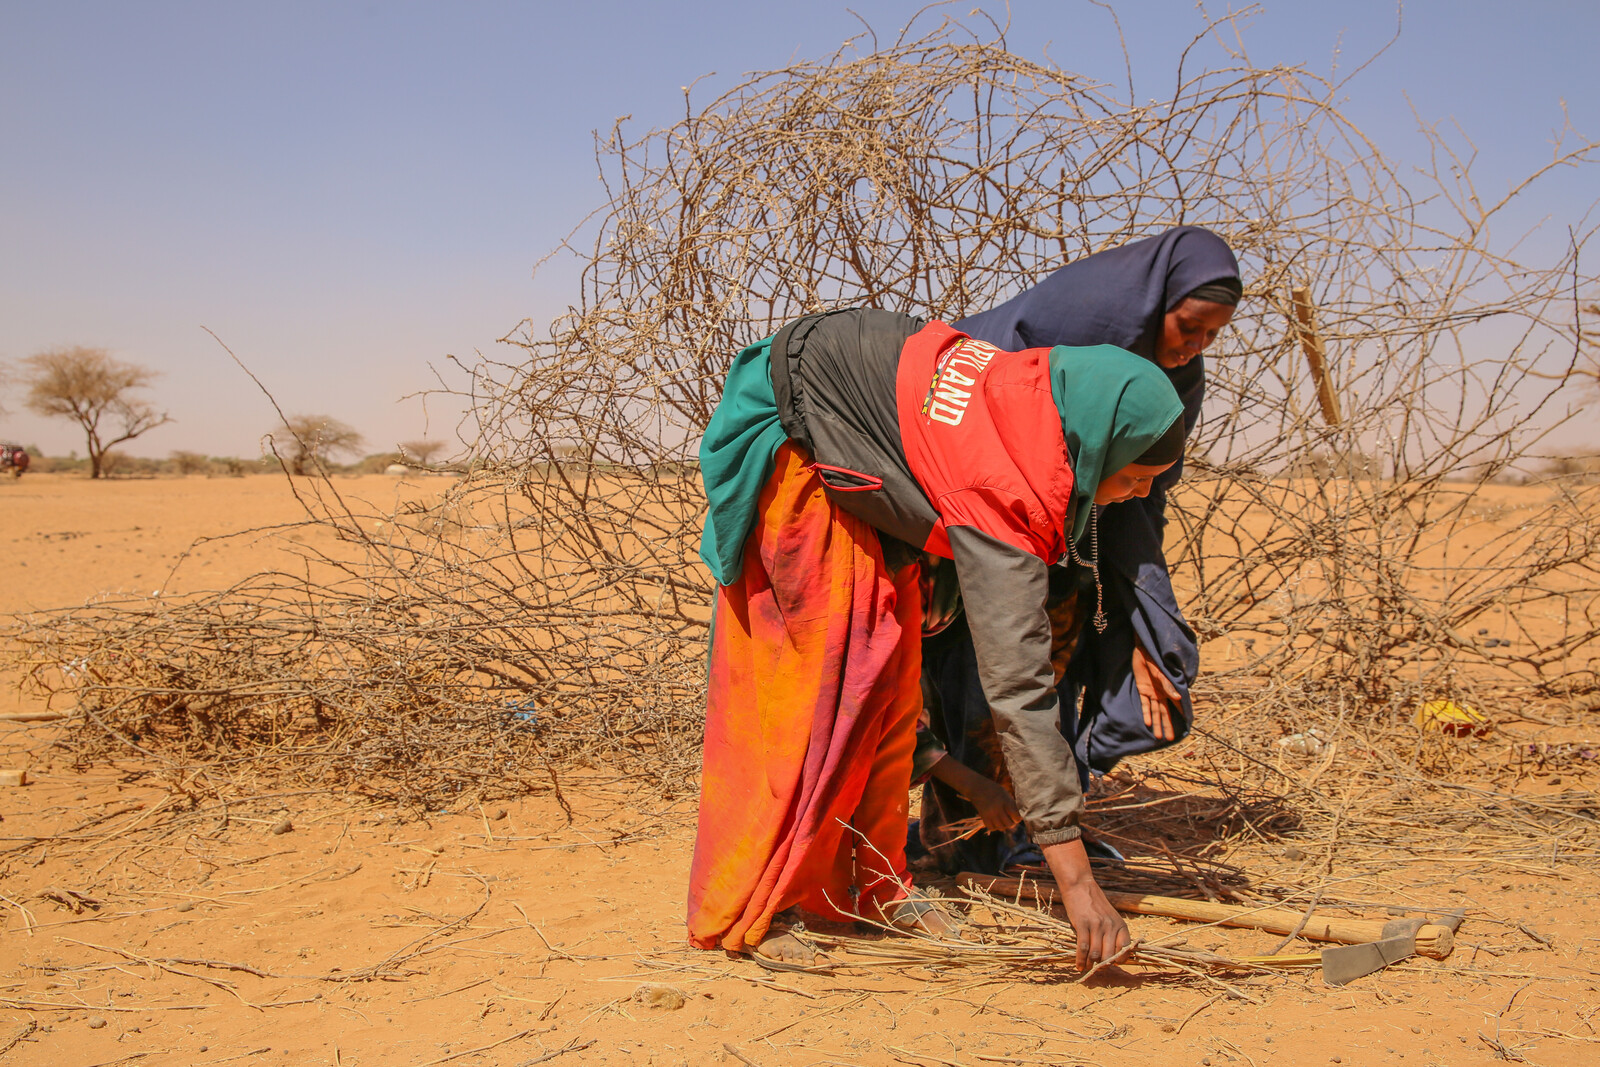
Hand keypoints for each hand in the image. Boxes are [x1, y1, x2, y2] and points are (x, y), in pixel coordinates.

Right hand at [930, 756, 1021, 832]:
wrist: (976, 787)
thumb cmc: (993, 789)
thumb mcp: (1004, 793)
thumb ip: (1011, 803)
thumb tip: (1019, 815)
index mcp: (1005, 801)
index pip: (1016, 816)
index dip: (1018, 818)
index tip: (1018, 816)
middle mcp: (997, 809)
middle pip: (1009, 824)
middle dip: (1012, 823)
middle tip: (1012, 819)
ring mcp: (990, 814)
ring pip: (1001, 828)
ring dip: (1004, 825)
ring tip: (1004, 820)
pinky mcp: (983, 817)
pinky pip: (992, 828)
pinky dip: (995, 827)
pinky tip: (996, 821)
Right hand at [1042, 838, 1130, 969]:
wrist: (1080, 886)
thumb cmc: (1094, 904)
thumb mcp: (1110, 916)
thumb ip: (1112, 933)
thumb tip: (1110, 955)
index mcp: (1120, 924)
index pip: (1125, 949)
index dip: (1119, 960)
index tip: (1113, 964)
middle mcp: (1111, 926)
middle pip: (1109, 955)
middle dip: (1103, 965)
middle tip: (1097, 969)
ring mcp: (1097, 925)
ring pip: (1096, 954)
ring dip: (1090, 964)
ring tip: (1086, 968)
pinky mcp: (1083, 925)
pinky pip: (1083, 948)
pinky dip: (1080, 959)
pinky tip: (1078, 965)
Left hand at [1130, 642, 1180, 741]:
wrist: (1143, 650)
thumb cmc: (1155, 658)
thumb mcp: (1161, 672)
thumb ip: (1168, 685)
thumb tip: (1178, 698)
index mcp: (1169, 689)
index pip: (1176, 705)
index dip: (1181, 714)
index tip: (1186, 725)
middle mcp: (1161, 693)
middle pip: (1165, 712)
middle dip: (1167, 725)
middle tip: (1169, 739)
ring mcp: (1152, 693)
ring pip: (1155, 711)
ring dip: (1157, 723)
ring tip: (1158, 736)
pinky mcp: (1142, 690)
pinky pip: (1144, 704)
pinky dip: (1146, 713)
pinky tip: (1148, 723)